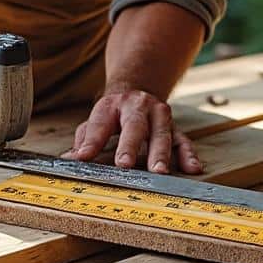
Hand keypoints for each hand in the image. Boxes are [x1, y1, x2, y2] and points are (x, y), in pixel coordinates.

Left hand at [63, 84, 202, 173]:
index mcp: (112, 106)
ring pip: (161, 133)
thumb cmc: (114, 113)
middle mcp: (137, 107)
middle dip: (129, 145)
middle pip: (134, 126)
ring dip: (161, 153)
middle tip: (124, 164)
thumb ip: (84, 139)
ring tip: (159, 172)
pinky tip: (192, 169)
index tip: (82, 157)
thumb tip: (70, 159)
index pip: (99, 124)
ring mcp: (159, 116)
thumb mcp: (96, 120)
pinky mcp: (174, 127)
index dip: (91, 141)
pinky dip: (188, 154)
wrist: (139, 90)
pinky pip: (183, 140)